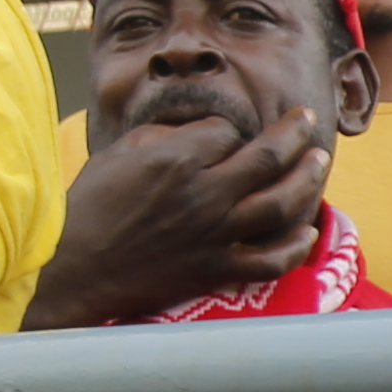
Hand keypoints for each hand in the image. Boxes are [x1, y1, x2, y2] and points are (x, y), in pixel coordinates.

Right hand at [31, 110, 328, 326]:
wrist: (72, 268)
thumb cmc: (88, 208)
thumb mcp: (117, 154)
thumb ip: (163, 137)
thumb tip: (197, 132)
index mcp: (176, 160)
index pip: (226, 131)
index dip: (229, 128)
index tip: (226, 134)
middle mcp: (203, 194)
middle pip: (267, 157)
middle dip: (293, 133)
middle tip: (305, 120)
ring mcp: (215, 235)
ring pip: (280, 203)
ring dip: (307, 179)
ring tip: (319, 160)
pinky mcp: (216, 270)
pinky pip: (270, 260)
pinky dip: (295, 247)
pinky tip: (306, 231)